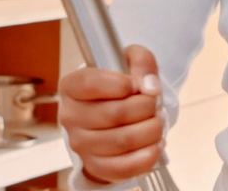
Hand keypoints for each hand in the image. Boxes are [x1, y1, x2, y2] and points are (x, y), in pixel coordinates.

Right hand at [59, 45, 164, 183]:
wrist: (112, 118)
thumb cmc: (117, 89)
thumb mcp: (127, 62)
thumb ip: (141, 61)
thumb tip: (150, 85)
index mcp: (71, 86)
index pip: (89, 83)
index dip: (118, 84)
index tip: (136, 85)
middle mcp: (70, 116)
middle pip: (113, 113)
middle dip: (145, 107)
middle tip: (155, 104)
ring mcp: (81, 144)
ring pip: (122, 140)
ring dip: (150, 131)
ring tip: (157, 122)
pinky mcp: (95, 166)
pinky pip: (123, 167)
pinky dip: (146, 156)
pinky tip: (154, 145)